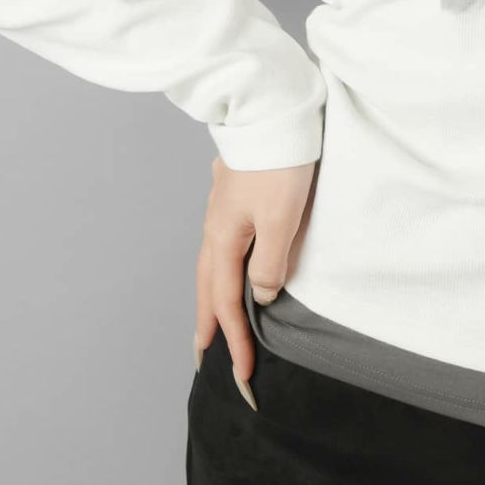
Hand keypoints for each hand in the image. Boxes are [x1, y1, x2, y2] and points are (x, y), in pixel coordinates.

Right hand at [194, 152, 316, 410]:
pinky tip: (228, 262)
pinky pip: (222, 242)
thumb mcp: (281, 219)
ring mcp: (221, 207)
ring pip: (212, 263)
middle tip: (204, 359)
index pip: (227, 301)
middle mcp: (215, 225)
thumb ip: (269, 264)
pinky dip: (221, 267)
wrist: (271, 108)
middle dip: (208, 325)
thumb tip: (262, 295)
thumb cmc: (279, 162)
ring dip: (212, 296)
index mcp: (223, 237)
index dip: (235, 340)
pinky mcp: (233, 192)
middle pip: (208, 286)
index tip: (244, 375)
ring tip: (213, 320)